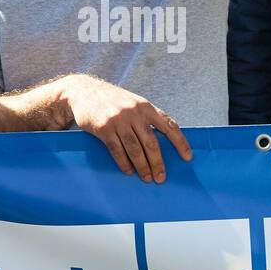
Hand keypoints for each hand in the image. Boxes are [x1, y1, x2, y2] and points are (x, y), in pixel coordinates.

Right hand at [60, 74, 191, 182]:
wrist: (83, 91)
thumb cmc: (112, 101)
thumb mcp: (133, 103)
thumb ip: (146, 118)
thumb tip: (162, 142)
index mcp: (145, 106)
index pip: (168, 125)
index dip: (180, 142)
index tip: (187, 157)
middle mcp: (134, 112)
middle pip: (151, 142)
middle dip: (157, 162)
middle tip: (161, 177)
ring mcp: (118, 120)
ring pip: (134, 149)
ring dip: (142, 166)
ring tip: (147, 178)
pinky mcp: (103, 128)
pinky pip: (117, 150)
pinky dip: (124, 163)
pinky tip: (129, 171)